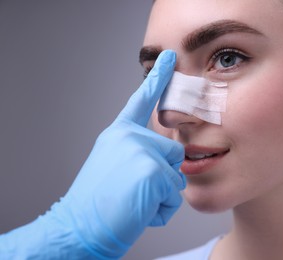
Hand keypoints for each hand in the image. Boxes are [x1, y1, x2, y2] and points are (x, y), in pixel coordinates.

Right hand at [0, 50, 184, 258]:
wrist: (79, 228)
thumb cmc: (97, 203)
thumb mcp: (114, 167)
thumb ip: (136, 154)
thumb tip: (163, 159)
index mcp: (119, 134)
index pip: (140, 101)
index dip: (157, 79)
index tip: (168, 57)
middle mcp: (129, 137)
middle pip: (173, 152)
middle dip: (162, 175)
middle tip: (133, 190)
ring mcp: (140, 150)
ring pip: (175, 173)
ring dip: (160, 194)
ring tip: (134, 201)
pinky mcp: (151, 169)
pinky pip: (173, 194)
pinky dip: (160, 209)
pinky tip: (137, 210)